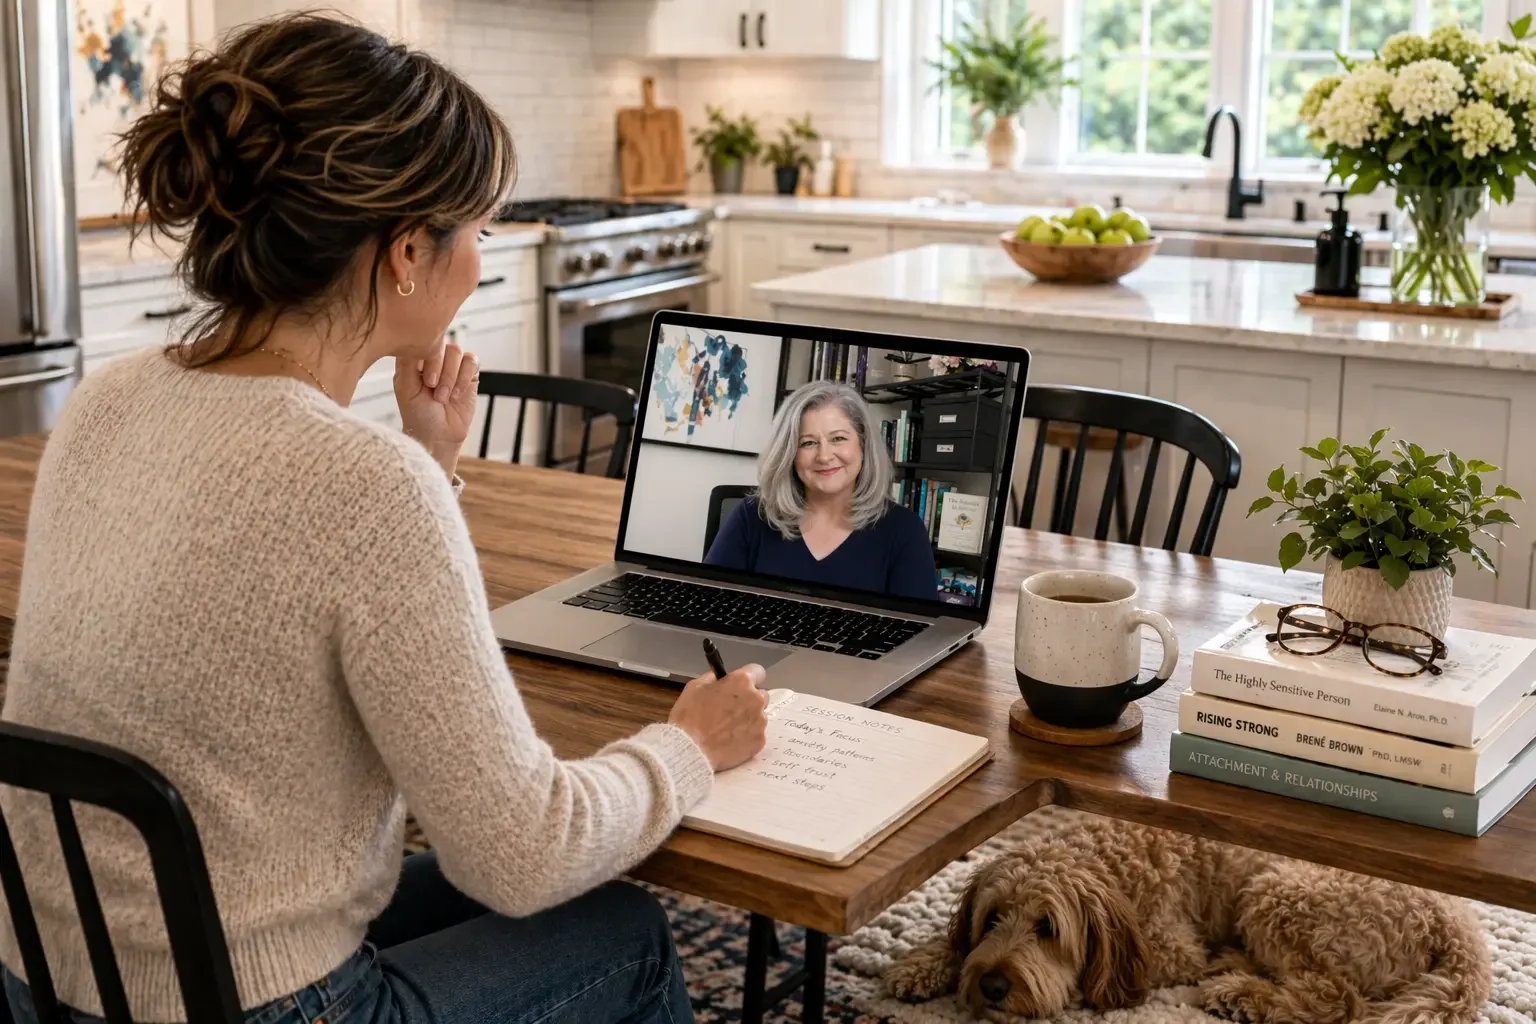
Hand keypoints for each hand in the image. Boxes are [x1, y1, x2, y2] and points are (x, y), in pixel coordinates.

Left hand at [396, 338, 478, 478]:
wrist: (438, 435)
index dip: (427, 357)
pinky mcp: (469, 373)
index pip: (422, 340)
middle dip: (440, 371)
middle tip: (433, 391)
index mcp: (414, 358)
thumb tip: (413, 341)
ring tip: (444, 397)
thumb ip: (407, 364)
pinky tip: (457, 394)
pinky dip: (464, 379)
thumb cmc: (418, 414)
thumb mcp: (406, 389)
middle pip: (442, 344)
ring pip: (456, 352)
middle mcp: (434, 357)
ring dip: (451, 377)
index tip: (425, 381)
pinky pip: (472, 362)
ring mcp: (452, 364)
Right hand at [668, 664, 768, 770]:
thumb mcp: (695, 687)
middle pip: (761, 695)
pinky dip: (747, 737)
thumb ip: (713, 678)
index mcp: (741, 682)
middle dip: (749, 700)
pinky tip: (731, 741)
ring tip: (728, 729)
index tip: (740, 685)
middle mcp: (756, 699)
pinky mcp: (759, 741)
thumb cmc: (690, 717)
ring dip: (748, 719)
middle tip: (731, 710)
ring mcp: (760, 722)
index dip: (748, 678)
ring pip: (759, 716)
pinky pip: (756, 735)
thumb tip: (721, 677)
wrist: (690, 751)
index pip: (757, 671)